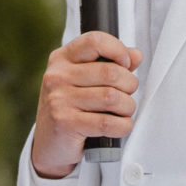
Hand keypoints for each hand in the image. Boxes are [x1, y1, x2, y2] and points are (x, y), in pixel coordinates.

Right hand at [30, 32, 142, 179]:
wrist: (49, 145)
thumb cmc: (69, 109)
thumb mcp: (84, 82)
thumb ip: (110, 65)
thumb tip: (136, 55)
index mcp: (61, 59)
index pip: (95, 41)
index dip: (118, 50)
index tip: (125, 64)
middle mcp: (57, 76)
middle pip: (111, 72)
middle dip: (129, 85)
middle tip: (127, 94)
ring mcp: (59, 99)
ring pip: (112, 98)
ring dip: (127, 107)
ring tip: (122, 112)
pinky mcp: (65, 123)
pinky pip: (108, 122)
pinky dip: (122, 126)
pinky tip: (119, 126)